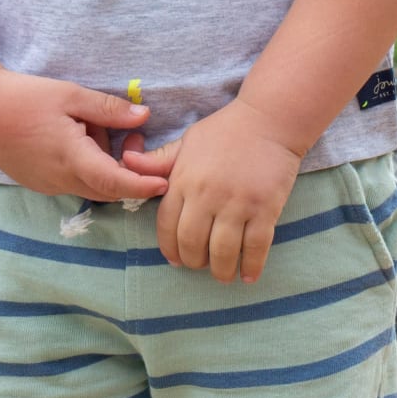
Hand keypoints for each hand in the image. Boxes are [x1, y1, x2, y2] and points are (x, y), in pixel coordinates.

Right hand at [0, 71, 168, 202]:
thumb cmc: (22, 96)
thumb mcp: (69, 95)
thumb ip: (109, 109)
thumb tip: (144, 116)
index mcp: (72, 158)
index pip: (117, 183)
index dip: (143, 186)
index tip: (165, 184)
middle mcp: (62, 179)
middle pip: (110, 189)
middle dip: (128, 170)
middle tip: (132, 138)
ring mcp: (48, 185)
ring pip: (92, 186)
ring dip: (105, 166)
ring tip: (93, 129)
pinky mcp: (39, 183)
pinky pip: (74, 183)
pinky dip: (85, 167)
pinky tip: (75, 138)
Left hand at [123, 99, 303, 283]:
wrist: (269, 121)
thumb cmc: (226, 131)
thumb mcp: (187, 142)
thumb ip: (159, 161)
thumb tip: (127, 163)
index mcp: (184, 180)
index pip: (167, 224)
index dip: (169, 247)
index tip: (175, 259)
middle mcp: (207, 196)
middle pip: (192, 243)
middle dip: (194, 262)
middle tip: (200, 266)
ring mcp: (238, 204)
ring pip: (223, 251)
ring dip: (221, 270)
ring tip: (223, 275)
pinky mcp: (265, 210)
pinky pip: (256, 247)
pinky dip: (252, 266)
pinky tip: (249, 277)